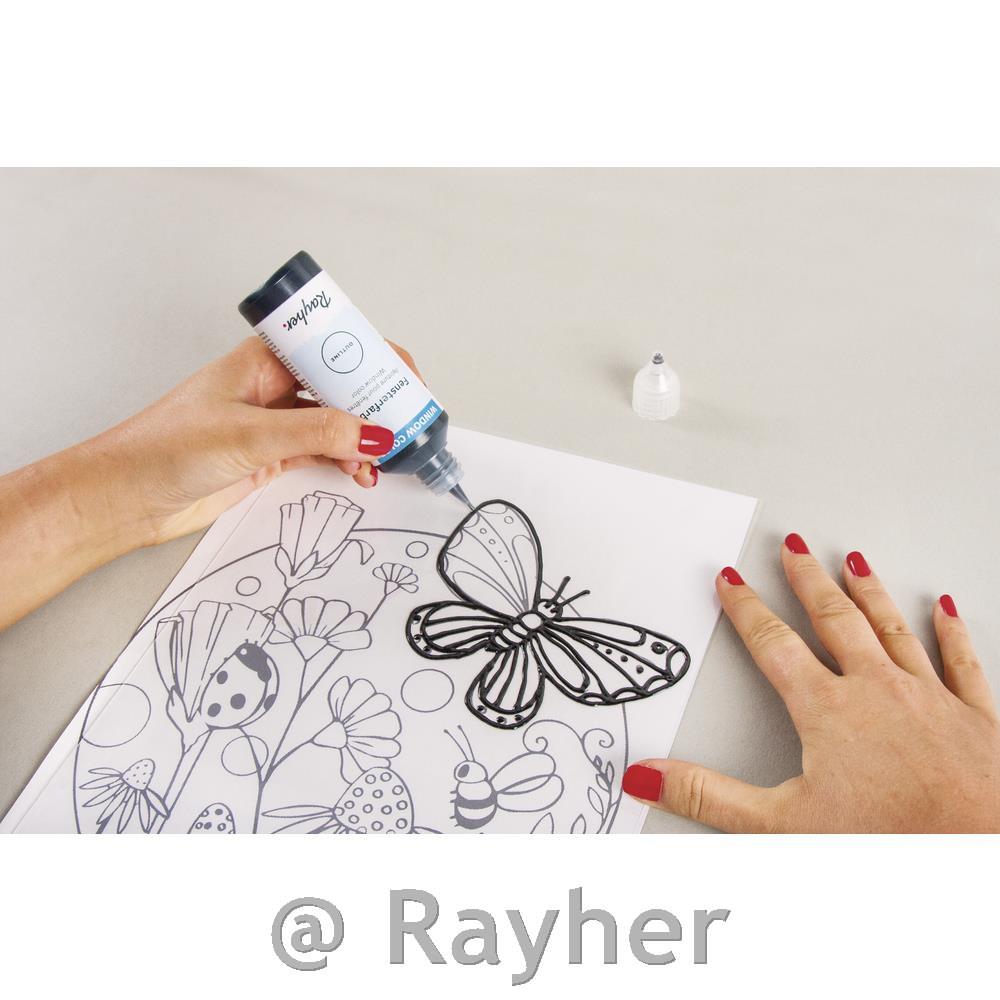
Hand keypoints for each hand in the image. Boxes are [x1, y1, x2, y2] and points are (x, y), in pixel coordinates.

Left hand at [105, 336, 419, 543]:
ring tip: (385, 459)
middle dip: (379, 404)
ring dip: (364, 439)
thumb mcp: (249, 435)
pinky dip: (347, 461)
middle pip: (344, 385)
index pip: (336, 348)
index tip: (409, 384)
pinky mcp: (273, 455)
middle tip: (411, 427)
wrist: (126, 498)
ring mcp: (276, 422)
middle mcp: (275, 386)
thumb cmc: (164, 448)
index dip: (377, 361)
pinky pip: (324, 451)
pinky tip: (360, 473)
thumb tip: (374, 433)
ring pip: (338, 422)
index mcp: (266, 359)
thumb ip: (316, 432)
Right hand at [623, 536, 999, 831]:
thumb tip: (647, 777)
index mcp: (826, 710)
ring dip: (868, 591)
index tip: (731, 580)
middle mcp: (877, 690)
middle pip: (834, 620)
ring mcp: (929, 697)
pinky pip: (960, 662)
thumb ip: (708, 796)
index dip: (746, 610)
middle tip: (793, 547)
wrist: (977, 852)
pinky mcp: (975, 717)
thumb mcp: (780, 824)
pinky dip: (950, 632)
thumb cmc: (889, 840)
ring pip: (891, 629)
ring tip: (854, 560)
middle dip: (807, 580)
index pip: (773, 645)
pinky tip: (944, 608)